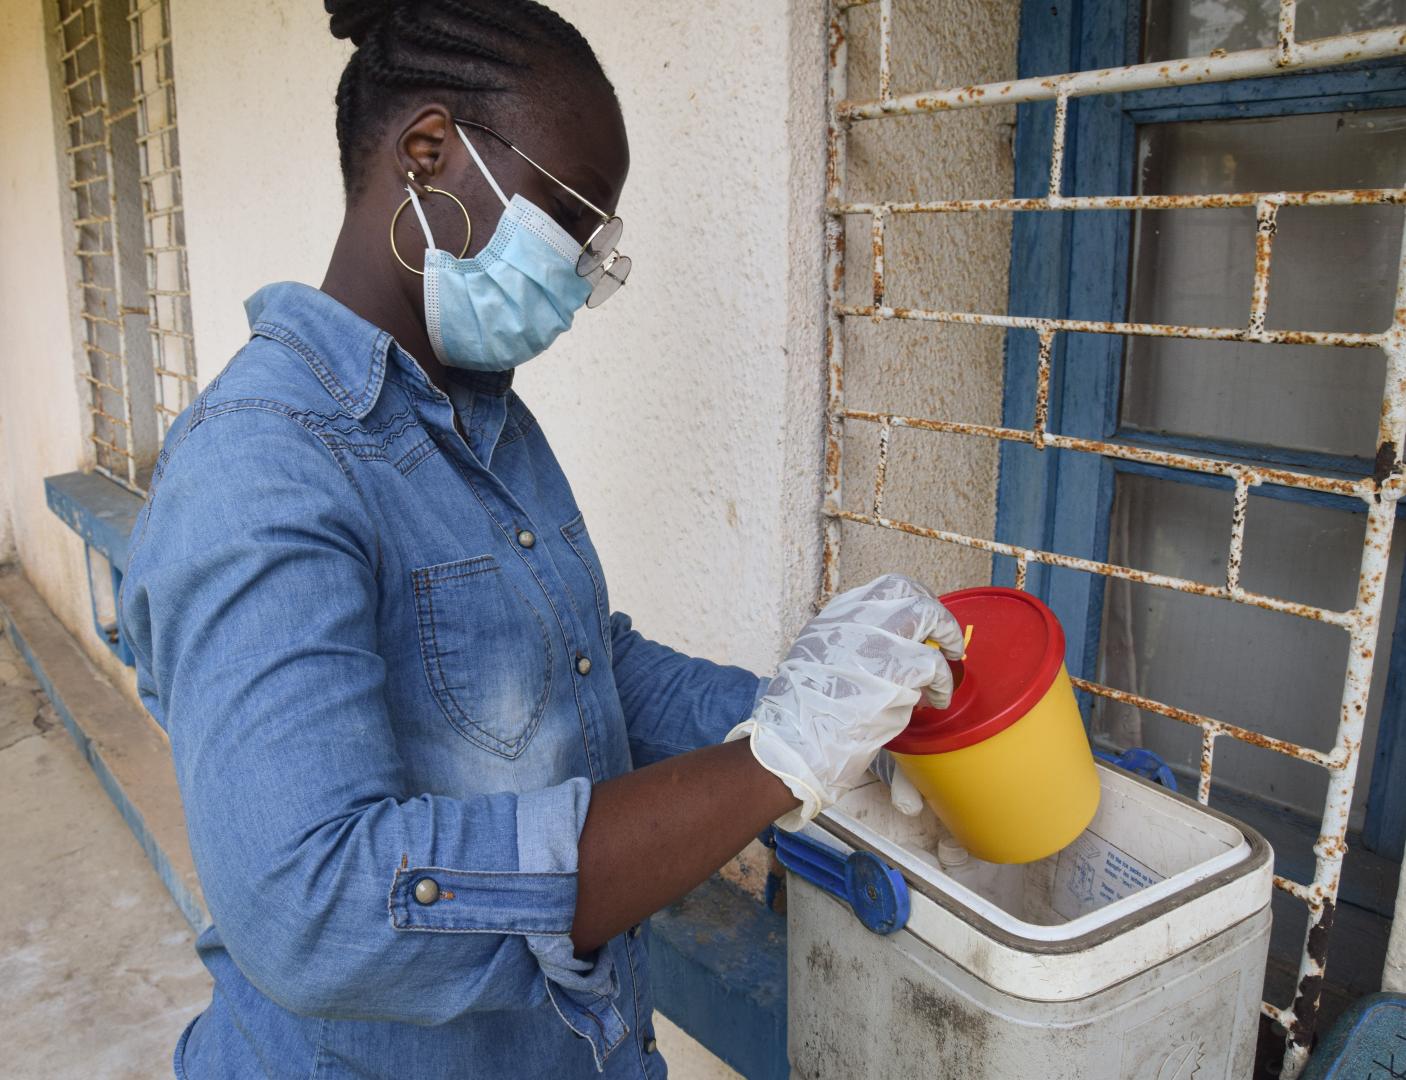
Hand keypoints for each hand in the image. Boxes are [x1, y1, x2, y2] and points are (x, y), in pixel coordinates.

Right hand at [726, 574, 962, 828]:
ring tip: (949, 665)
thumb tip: (890, 651)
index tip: (923, 621)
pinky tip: (937, 699)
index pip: (884, 589)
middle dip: (935, 612)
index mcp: (835, 618)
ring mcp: (875, 639)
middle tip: (945, 637)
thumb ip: (851, 647)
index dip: (913, 601)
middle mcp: (855, 619)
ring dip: (947, 638)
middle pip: (909, 592)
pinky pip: (934, 665)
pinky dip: (942, 683)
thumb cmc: (805, 716)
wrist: (795, 742)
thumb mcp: (817, 661)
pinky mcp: (894, 669)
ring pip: (928, 616)